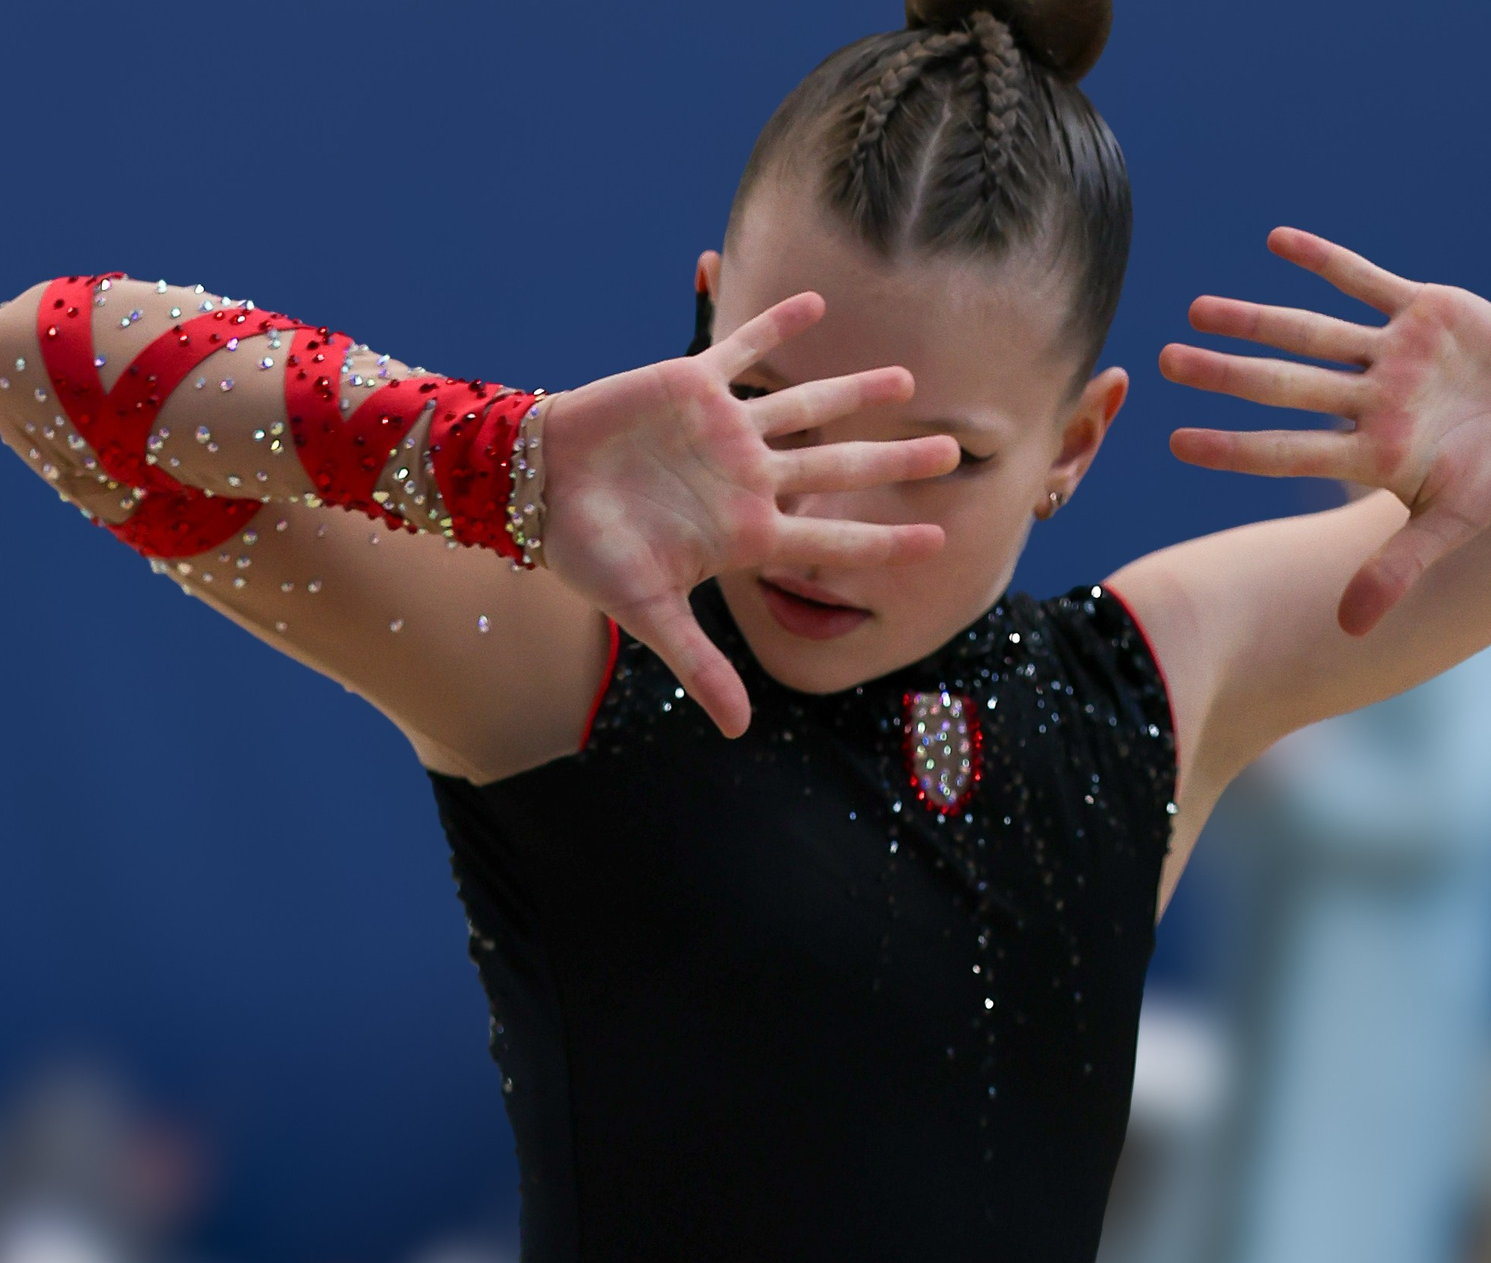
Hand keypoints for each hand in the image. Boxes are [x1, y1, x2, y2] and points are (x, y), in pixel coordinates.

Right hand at [538, 294, 958, 734]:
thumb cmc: (591, 555)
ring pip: (807, 407)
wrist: (537, 490)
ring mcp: (726, 431)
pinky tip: (817, 303)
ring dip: (856, 391)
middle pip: (839, 468)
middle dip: (895, 462)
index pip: (832, 540)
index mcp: (748, 533)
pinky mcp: (694, 385)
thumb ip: (700, 665)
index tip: (940, 540)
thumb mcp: (649, 614)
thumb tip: (740, 731)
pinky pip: (745, 349)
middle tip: (953, 452)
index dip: (886, 540)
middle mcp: (748, 480)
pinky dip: (779, 326)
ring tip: (907, 379)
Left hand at [1163, 228, 1490, 635]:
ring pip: (1310, 332)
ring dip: (1255, 319)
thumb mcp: (1455, 522)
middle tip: (1165, 363)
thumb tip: (1350, 630)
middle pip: (1285, 385)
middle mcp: (1367, 399)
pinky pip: (1365, 280)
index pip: (1287, 450)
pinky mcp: (1420, 309)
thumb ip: (1400, 565)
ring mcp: (1389, 353)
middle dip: (1227, 375)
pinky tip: (1277, 241)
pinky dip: (1325, 261)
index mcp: (1370, 451)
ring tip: (1196, 310)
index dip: (1235, 446)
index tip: (1178, 442)